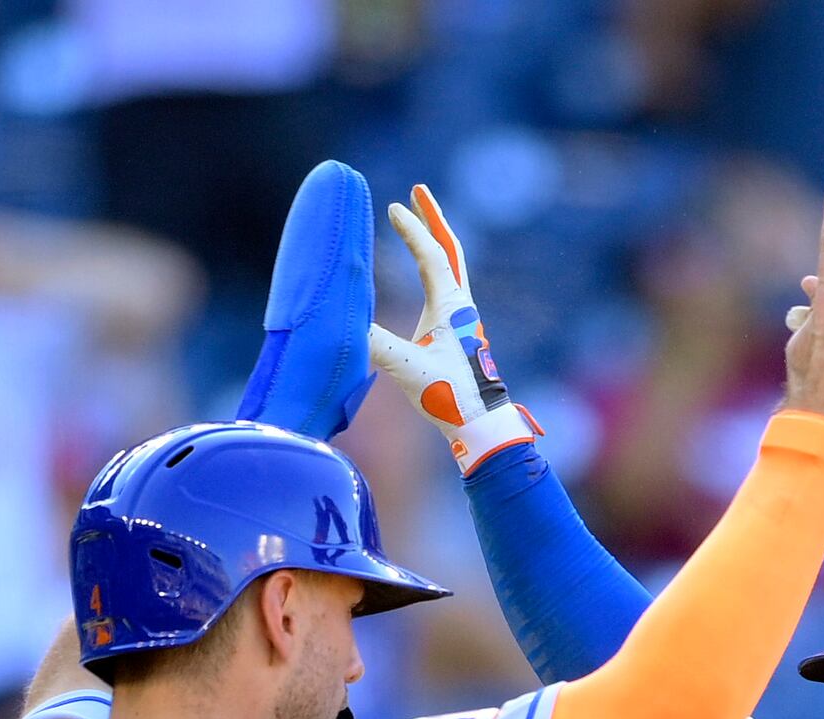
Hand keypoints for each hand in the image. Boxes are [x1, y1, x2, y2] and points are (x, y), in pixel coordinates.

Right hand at [367, 186, 540, 473]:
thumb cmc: (450, 396)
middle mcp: (461, 305)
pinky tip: (425, 271)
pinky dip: (435, 266)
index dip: (412, 230)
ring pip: (451, 266)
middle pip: (449, 250)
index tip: (393, 207)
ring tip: (421, 221)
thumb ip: (376, 343)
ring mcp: (462, 317)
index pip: (431, 256)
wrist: (480, 422)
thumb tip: (344, 324)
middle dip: (432, 219)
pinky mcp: (458, 332)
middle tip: (418, 191)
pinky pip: (446, 285)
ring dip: (435, 240)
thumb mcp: (407, 367)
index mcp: (452, 306)